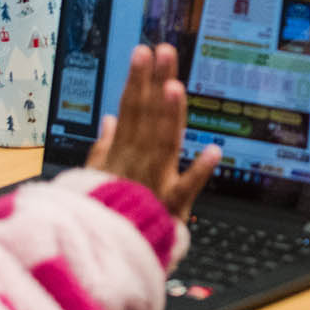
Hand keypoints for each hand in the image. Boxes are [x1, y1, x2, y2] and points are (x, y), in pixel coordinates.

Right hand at [86, 44, 220, 221]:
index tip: (143, 52)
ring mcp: (153, 184)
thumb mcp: (94, 177)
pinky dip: (199, 172)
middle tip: (163, 51)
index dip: (137, 80)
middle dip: (154, 83)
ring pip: (163, 144)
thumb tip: (109, 118)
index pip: (130, 110)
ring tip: (175, 87)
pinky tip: (215, 150)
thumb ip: (105, 146)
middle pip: (147, 118)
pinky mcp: (169, 209)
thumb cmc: (100, 214)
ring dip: (170, 117)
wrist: (100, 257)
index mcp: (121, 154)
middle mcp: (138, 163)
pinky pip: (186, 189)